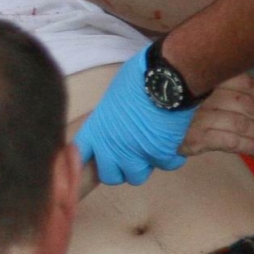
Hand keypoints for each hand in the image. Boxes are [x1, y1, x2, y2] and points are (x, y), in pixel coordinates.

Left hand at [75, 46, 193, 184]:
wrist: (166, 78)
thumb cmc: (138, 77)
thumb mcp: (114, 96)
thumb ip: (110, 116)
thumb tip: (117, 119)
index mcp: (97, 130)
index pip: (79, 157)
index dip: (85, 163)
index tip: (93, 162)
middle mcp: (112, 147)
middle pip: (110, 176)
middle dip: (121, 168)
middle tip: (131, 154)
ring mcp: (136, 154)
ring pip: (137, 177)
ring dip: (145, 165)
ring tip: (152, 148)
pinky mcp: (160, 156)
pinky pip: (167, 166)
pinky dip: (172, 157)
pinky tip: (174, 143)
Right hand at [179, 74, 253, 155]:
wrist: (144, 121)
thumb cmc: (172, 102)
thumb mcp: (192, 85)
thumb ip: (218, 84)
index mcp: (205, 78)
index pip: (242, 82)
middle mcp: (203, 95)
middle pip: (244, 104)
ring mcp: (198, 117)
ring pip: (240, 123)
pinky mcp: (195, 138)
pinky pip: (228, 141)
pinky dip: (245, 145)